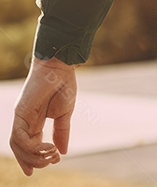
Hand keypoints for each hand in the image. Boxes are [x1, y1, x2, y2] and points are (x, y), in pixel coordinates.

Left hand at [9, 56, 77, 175]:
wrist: (60, 67)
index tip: (54, 162)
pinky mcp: (20, 113)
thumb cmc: (63, 86)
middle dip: (34, 161)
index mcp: (35, 122)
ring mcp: (21, 117)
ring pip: (18, 146)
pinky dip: (32, 146)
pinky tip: (48, 147)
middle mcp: (25, 121)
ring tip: (51, 155)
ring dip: (33, 156)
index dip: (38, 157)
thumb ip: (62, 132)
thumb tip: (63, 151)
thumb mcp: (65, 114)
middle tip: (52, 162)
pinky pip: (19, 136)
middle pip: (21, 149)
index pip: (31, 145)